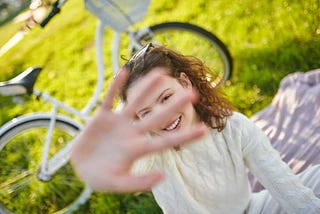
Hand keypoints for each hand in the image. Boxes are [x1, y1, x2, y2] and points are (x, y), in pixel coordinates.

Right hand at [70, 69, 205, 192]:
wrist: (81, 167)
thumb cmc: (100, 178)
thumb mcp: (117, 184)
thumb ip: (138, 183)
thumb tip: (162, 177)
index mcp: (138, 149)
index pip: (165, 142)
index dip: (184, 136)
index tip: (204, 129)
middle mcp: (132, 132)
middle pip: (157, 117)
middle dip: (173, 105)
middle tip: (193, 93)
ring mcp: (118, 123)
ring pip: (135, 102)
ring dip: (147, 88)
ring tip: (163, 72)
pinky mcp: (102, 117)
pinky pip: (109, 100)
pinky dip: (114, 88)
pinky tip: (123, 73)